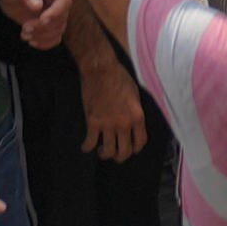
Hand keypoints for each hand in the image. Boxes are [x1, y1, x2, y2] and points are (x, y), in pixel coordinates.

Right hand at [76, 34, 148, 158]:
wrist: (100, 69)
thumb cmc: (119, 77)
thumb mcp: (135, 95)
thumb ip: (135, 113)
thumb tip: (134, 125)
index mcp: (137, 116)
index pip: (140, 143)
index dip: (135, 149)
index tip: (130, 148)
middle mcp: (124, 124)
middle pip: (124, 152)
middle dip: (120, 156)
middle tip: (115, 154)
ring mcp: (108, 124)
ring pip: (108, 151)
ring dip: (104, 154)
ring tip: (101, 150)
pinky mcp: (93, 122)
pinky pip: (90, 142)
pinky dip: (87, 147)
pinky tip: (86, 146)